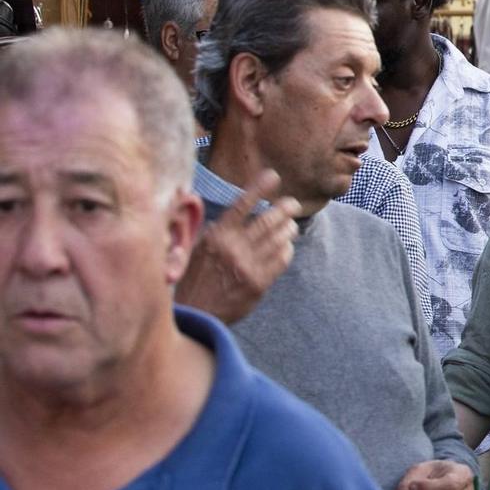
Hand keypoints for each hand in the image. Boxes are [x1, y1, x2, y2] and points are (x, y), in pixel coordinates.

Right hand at [174, 170, 299, 324]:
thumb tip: (231, 213)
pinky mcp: (259, 282)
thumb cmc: (195, 279)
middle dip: (286, 208)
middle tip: (293, 204)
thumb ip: (216, 231)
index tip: (273, 175)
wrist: (196, 314)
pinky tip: (286, 246)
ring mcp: (247, 265)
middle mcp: (233, 248)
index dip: (259, 188)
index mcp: (216, 236)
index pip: (241, 205)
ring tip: (290, 225)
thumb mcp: (197, 250)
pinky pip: (282, 259)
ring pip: (279, 238)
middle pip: (268, 220)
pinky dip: (287, 249)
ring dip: (289, 228)